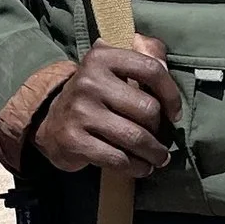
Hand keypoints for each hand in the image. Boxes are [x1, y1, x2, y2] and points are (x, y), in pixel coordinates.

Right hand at [32, 38, 182, 178]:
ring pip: (135, 137)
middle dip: (160, 131)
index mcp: (102, 57)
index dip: (171, 94)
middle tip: (161, 141)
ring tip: (158, 158)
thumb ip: (144, 55)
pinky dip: (136, 167)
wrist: (50, 120)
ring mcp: (79, 111)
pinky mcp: (74, 140)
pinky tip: (141, 167)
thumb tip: (168, 66)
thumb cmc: (95, 95)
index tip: (174, 113)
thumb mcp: (114, 67)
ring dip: (154, 153)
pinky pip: (118, 159)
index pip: (151, 69)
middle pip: (147, 109)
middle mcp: (89, 81)